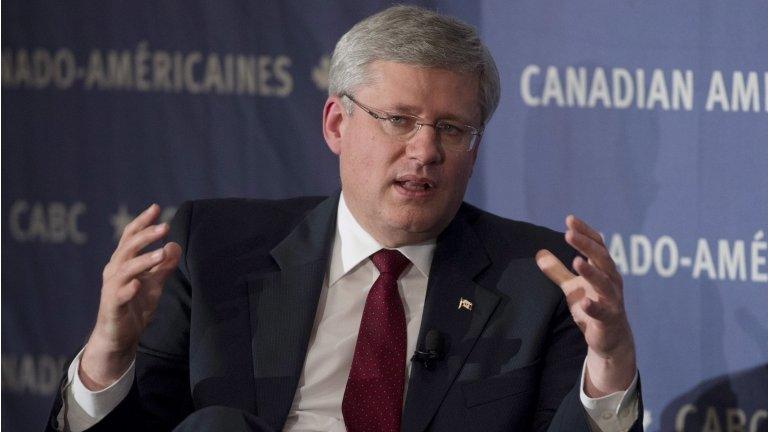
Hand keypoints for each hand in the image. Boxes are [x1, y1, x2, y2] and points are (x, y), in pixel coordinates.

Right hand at [80, 204, 180, 389]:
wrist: (120, 336)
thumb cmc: (136, 306)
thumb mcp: (154, 284)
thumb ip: (164, 266)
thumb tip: (176, 245)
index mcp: (123, 262)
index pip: (130, 237)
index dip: (142, 222)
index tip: (156, 208)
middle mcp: (114, 271)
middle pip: (128, 248)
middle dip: (146, 236)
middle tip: (165, 227)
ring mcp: (111, 289)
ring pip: (125, 269)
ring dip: (143, 260)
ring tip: (161, 254)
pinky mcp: (112, 307)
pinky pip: (119, 296)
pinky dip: (128, 289)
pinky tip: (138, 284)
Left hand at [536, 215, 635, 396]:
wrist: (610, 338)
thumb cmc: (593, 306)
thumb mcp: (572, 286)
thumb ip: (557, 270)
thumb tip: (539, 253)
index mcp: (603, 269)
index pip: (597, 245)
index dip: (584, 232)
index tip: (570, 220)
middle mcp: (611, 281)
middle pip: (602, 258)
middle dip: (586, 245)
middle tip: (569, 234)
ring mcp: (612, 300)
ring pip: (605, 283)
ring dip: (591, 272)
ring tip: (576, 261)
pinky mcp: (609, 319)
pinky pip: (602, 312)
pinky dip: (593, 307)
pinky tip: (583, 302)